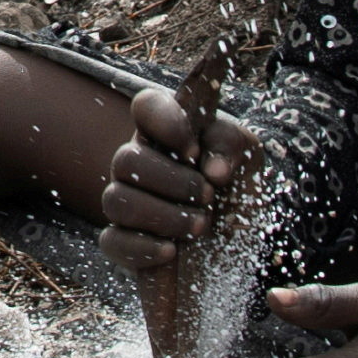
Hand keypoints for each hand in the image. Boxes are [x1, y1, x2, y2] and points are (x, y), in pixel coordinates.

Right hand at [96, 86, 259, 273]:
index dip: (165, 123)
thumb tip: (213, 170)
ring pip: (117, 201)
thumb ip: (230, 146)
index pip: (146, 106)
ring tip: (200, 225)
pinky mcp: (124, 242)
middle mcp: (140, 163)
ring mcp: (128, 202)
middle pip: (126, 160)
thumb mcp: (245, 157)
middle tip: (208, 196)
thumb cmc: (237, 189)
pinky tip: (172, 251)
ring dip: (164, 216)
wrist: (240, 242)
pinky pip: (112, 242)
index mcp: (166, 134)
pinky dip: (142, 247)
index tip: (194, 151)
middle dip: (173, 182)